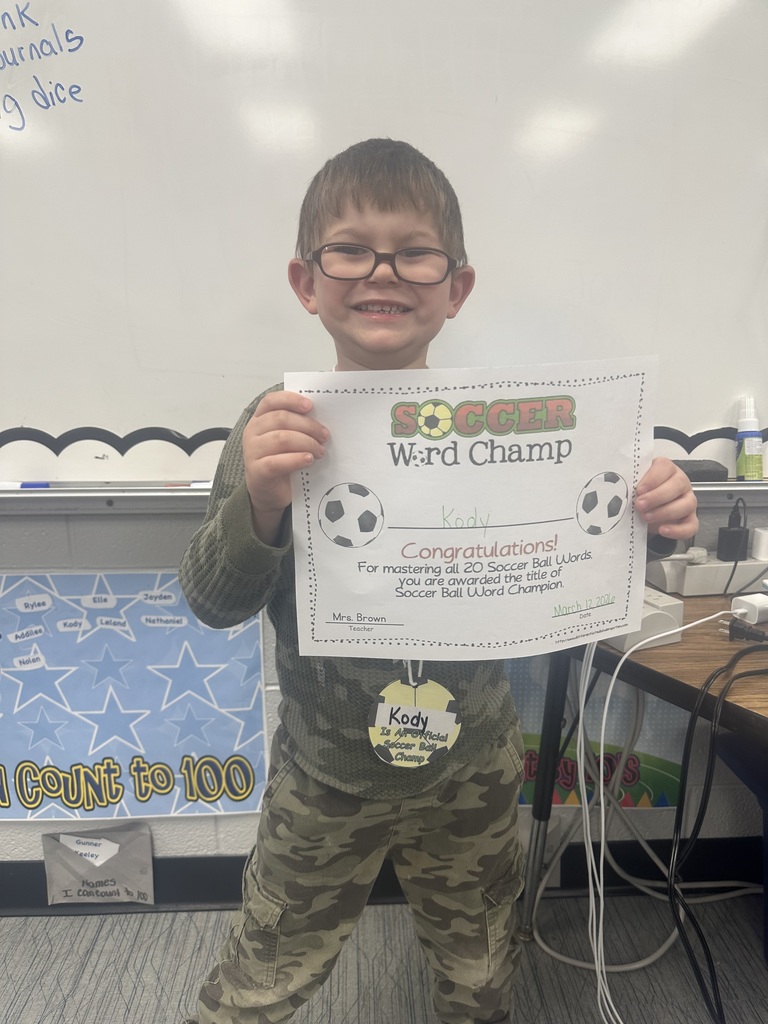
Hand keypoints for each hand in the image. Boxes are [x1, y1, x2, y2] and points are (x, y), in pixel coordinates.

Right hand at [242, 390, 328, 542]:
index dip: (291, 400)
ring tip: (319, 451)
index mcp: (260, 419)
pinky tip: (308, 459)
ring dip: (306, 443)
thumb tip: (321, 417)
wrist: (269, 492)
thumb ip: (297, 426)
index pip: (271, 401)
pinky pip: (277, 462)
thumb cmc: (281, 461)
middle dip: (308, 426)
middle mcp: (252, 432)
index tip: (310, 406)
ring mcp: (252, 451)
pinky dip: (296, 459)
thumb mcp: (288, 439)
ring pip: (281, 438)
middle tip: (324, 435)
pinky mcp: (256, 471)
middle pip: (281, 419)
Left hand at [634, 457, 697, 539]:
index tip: (639, 489)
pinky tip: (663, 530)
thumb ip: (632, 483)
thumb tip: (619, 488)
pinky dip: (678, 530)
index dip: (652, 478)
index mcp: (667, 470)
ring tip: (646, 517)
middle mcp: (680, 483)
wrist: (646, 510)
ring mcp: (687, 501)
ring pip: (686, 504)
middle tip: (640, 505)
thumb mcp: (635, 485)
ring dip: (665, 512)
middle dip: (657, 497)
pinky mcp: (690, 519)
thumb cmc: (642, 494)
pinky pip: (691, 526)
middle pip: (677, 485)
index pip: (665, 467)